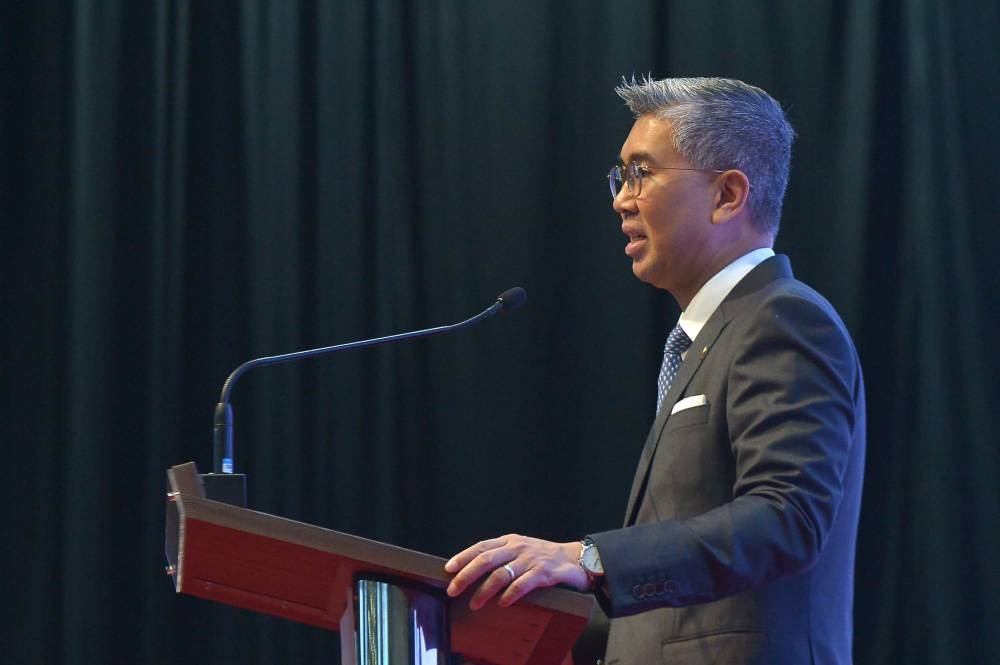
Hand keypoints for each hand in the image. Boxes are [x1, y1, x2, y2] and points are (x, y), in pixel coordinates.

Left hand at [444, 534, 588, 609]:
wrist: (576, 558)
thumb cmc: (544, 556)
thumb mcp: (521, 549)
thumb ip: (501, 556)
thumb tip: (473, 571)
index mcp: (510, 541)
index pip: (481, 547)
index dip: (463, 557)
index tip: (448, 569)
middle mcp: (518, 548)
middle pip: (486, 560)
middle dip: (467, 575)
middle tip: (453, 589)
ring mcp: (531, 559)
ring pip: (501, 574)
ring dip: (485, 590)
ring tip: (475, 603)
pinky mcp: (544, 572)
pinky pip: (523, 584)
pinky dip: (510, 594)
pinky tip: (502, 603)